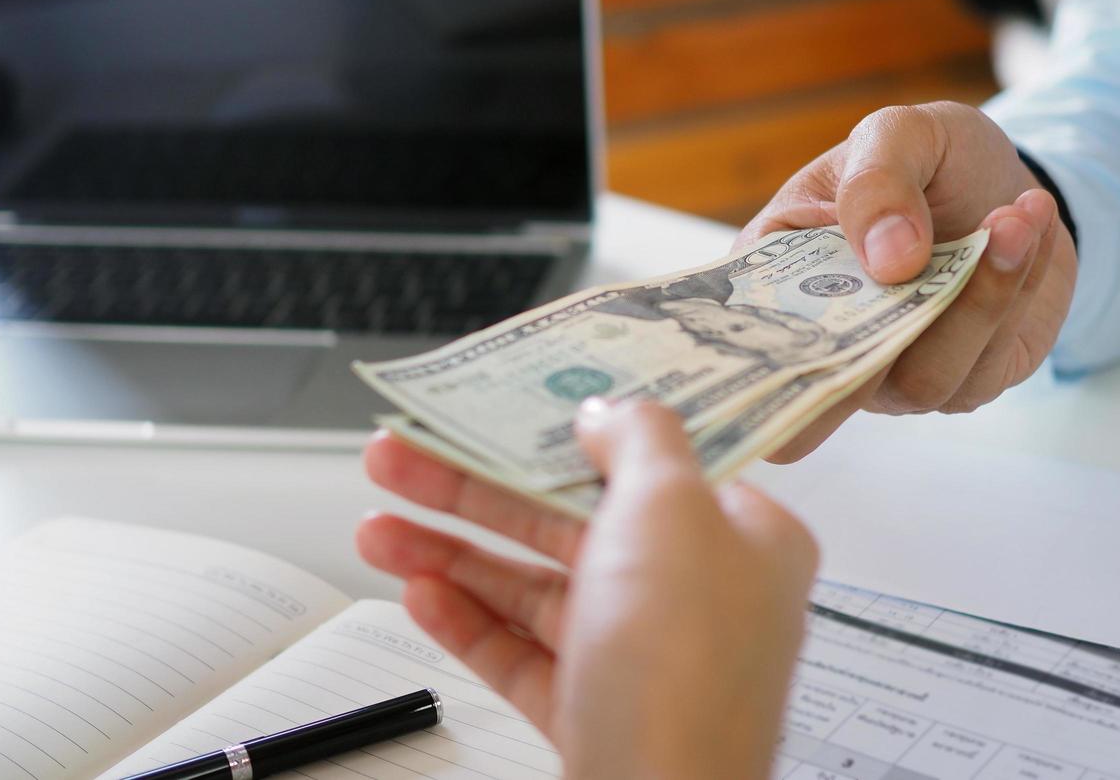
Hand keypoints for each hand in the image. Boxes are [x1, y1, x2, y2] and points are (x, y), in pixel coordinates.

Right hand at [357, 400, 817, 779]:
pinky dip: (470, 621)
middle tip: (401, 459)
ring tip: (378, 530)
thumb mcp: (671, 512)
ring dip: (453, 553)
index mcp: (741, 538)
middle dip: (475, 489)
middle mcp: (697, 595)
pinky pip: (523, 654)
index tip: (501, 407)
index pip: (649, 460)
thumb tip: (609, 410)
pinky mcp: (597, 712)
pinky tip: (419, 594)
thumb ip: (640, 439)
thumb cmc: (686, 670)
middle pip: (570, 518)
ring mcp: (644, 657)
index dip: (567, 428)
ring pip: (534, 587)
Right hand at [740, 101, 1076, 458]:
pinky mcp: (966, 382)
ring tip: (1012, 213)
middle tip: (925, 262)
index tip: (796, 330)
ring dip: (977, 297)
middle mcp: (831, 345)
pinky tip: (1030, 225)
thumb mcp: (898, 134)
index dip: (755, 360)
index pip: (744, 343)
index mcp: (779, 284)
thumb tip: (890, 261)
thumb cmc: (930, 161)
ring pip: (925, 376)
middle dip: (891, 330)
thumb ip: (880, 180)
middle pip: (833, 389)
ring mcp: (895, 376)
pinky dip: (1014, 291)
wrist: (1009, 183)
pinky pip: (985, 362)